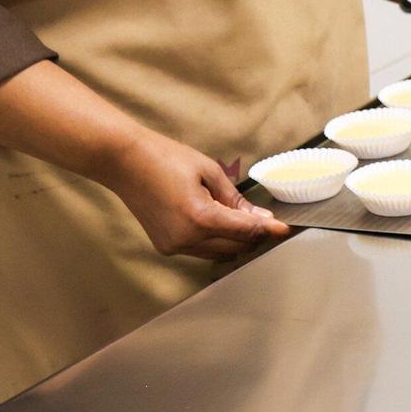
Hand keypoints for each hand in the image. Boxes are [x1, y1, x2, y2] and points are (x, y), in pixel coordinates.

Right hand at [101, 129, 288, 260]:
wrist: (125, 162)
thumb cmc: (167, 159)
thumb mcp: (209, 172)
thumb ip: (236, 199)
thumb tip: (260, 218)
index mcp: (200, 218)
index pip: (245, 231)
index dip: (268, 230)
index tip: (285, 229)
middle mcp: (186, 239)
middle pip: (235, 247)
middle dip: (254, 236)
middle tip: (266, 221)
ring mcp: (174, 246)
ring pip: (219, 253)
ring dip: (235, 241)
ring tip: (241, 219)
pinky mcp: (165, 247)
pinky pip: (200, 251)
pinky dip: (215, 241)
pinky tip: (217, 222)